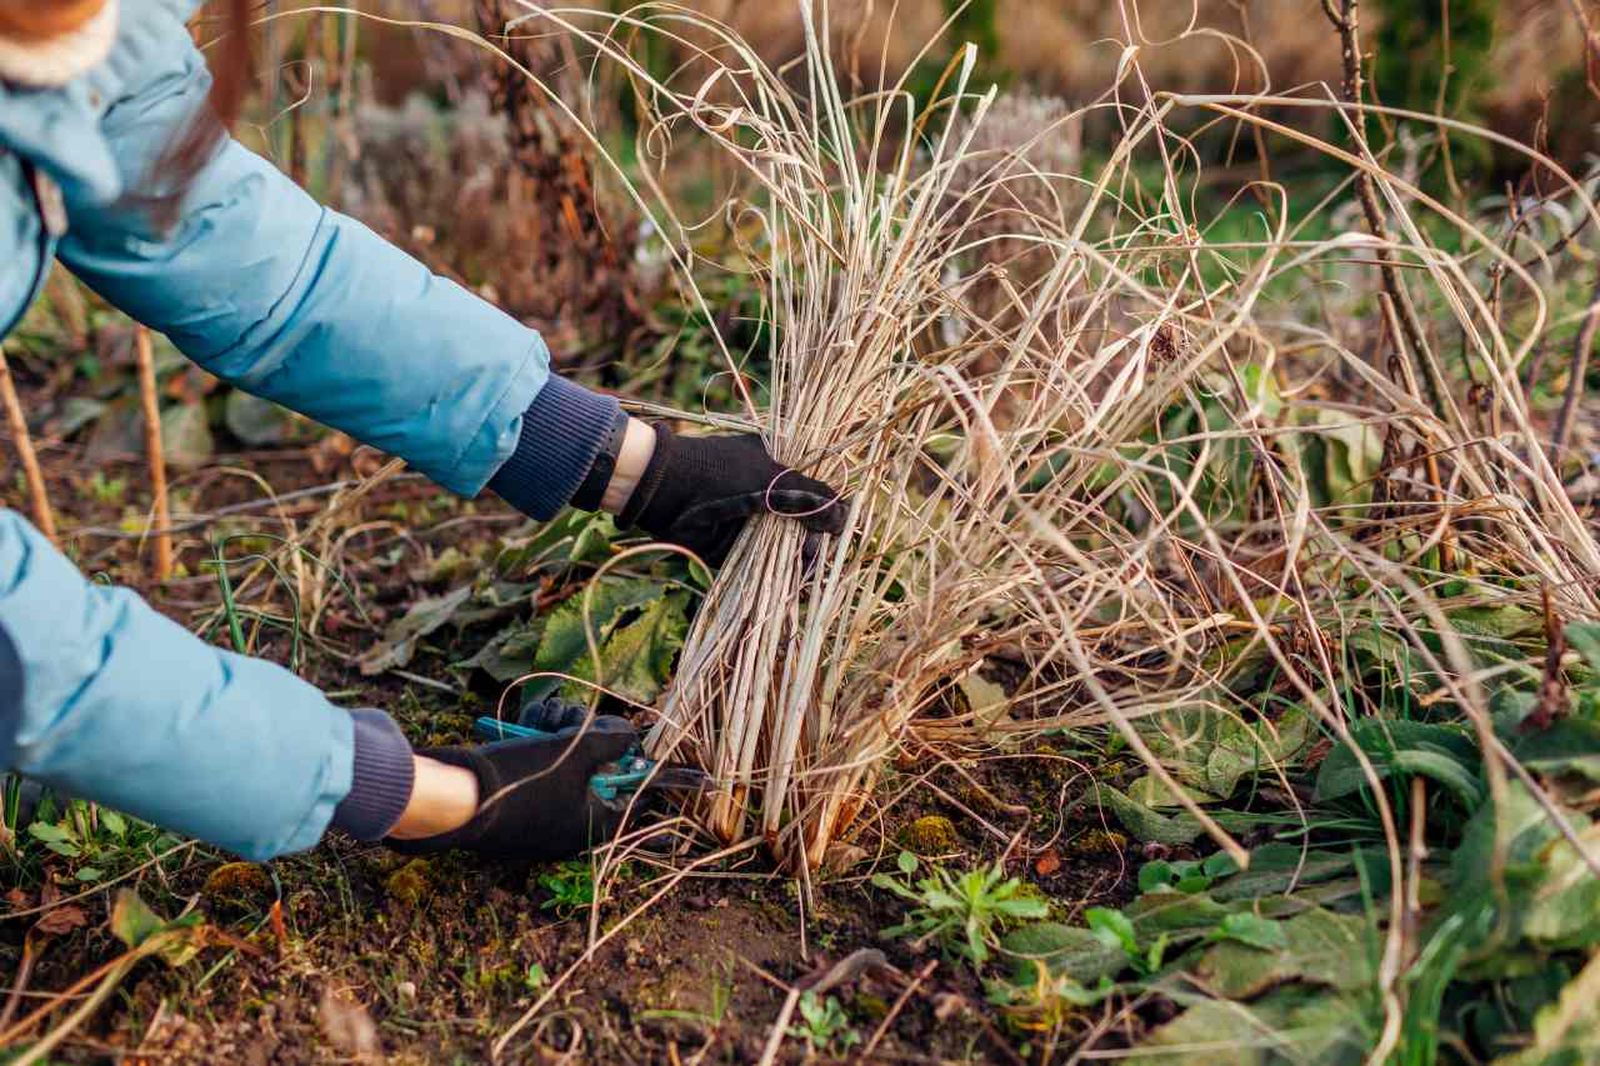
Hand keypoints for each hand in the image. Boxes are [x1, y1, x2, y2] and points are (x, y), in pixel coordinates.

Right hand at [388, 714, 636, 859]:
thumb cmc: (524, 778)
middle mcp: (567, 832)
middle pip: (593, 780)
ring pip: (562, 774)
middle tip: (573, 719)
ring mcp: (538, 826)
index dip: (637, 771)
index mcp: (591, 827)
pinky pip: (536, 783)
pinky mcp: (513, 816)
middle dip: (586, 742)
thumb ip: (611, 742)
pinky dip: (535, 755)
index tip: (634, 748)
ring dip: (556, 740)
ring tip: (542, 718)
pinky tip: (523, 730)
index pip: (631, 802)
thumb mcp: (577, 751)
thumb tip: (630, 736)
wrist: (456, 799)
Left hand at [619, 426, 845, 566]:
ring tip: (808, 571)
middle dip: (815, 544)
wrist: (666, 490)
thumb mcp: (774, 479)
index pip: (814, 497)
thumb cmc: (721, 473)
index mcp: (777, 472)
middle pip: (804, 527)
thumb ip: (811, 499)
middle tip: (817, 555)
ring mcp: (752, 526)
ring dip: (801, 563)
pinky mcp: (737, 551)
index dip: (828, 515)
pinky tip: (796, 585)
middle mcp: (768, 500)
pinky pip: (764, 566)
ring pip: (787, 550)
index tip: (838, 531)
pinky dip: (780, 577)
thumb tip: (846, 517)